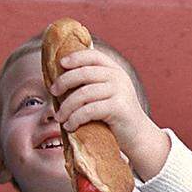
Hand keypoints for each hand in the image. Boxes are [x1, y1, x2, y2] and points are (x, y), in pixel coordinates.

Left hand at [49, 49, 166, 174]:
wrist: (137, 136)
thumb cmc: (115, 116)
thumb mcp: (106, 94)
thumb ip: (92, 83)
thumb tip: (60, 80)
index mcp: (115, 70)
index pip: (93, 55)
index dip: (76, 57)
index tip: (61, 63)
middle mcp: (118, 77)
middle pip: (84, 73)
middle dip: (64, 82)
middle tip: (53, 92)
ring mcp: (119, 91)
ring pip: (83, 94)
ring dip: (66, 106)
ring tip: (60, 117)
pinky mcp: (118, 108)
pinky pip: (88, 110)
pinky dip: (75, 119)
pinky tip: (70, 126)